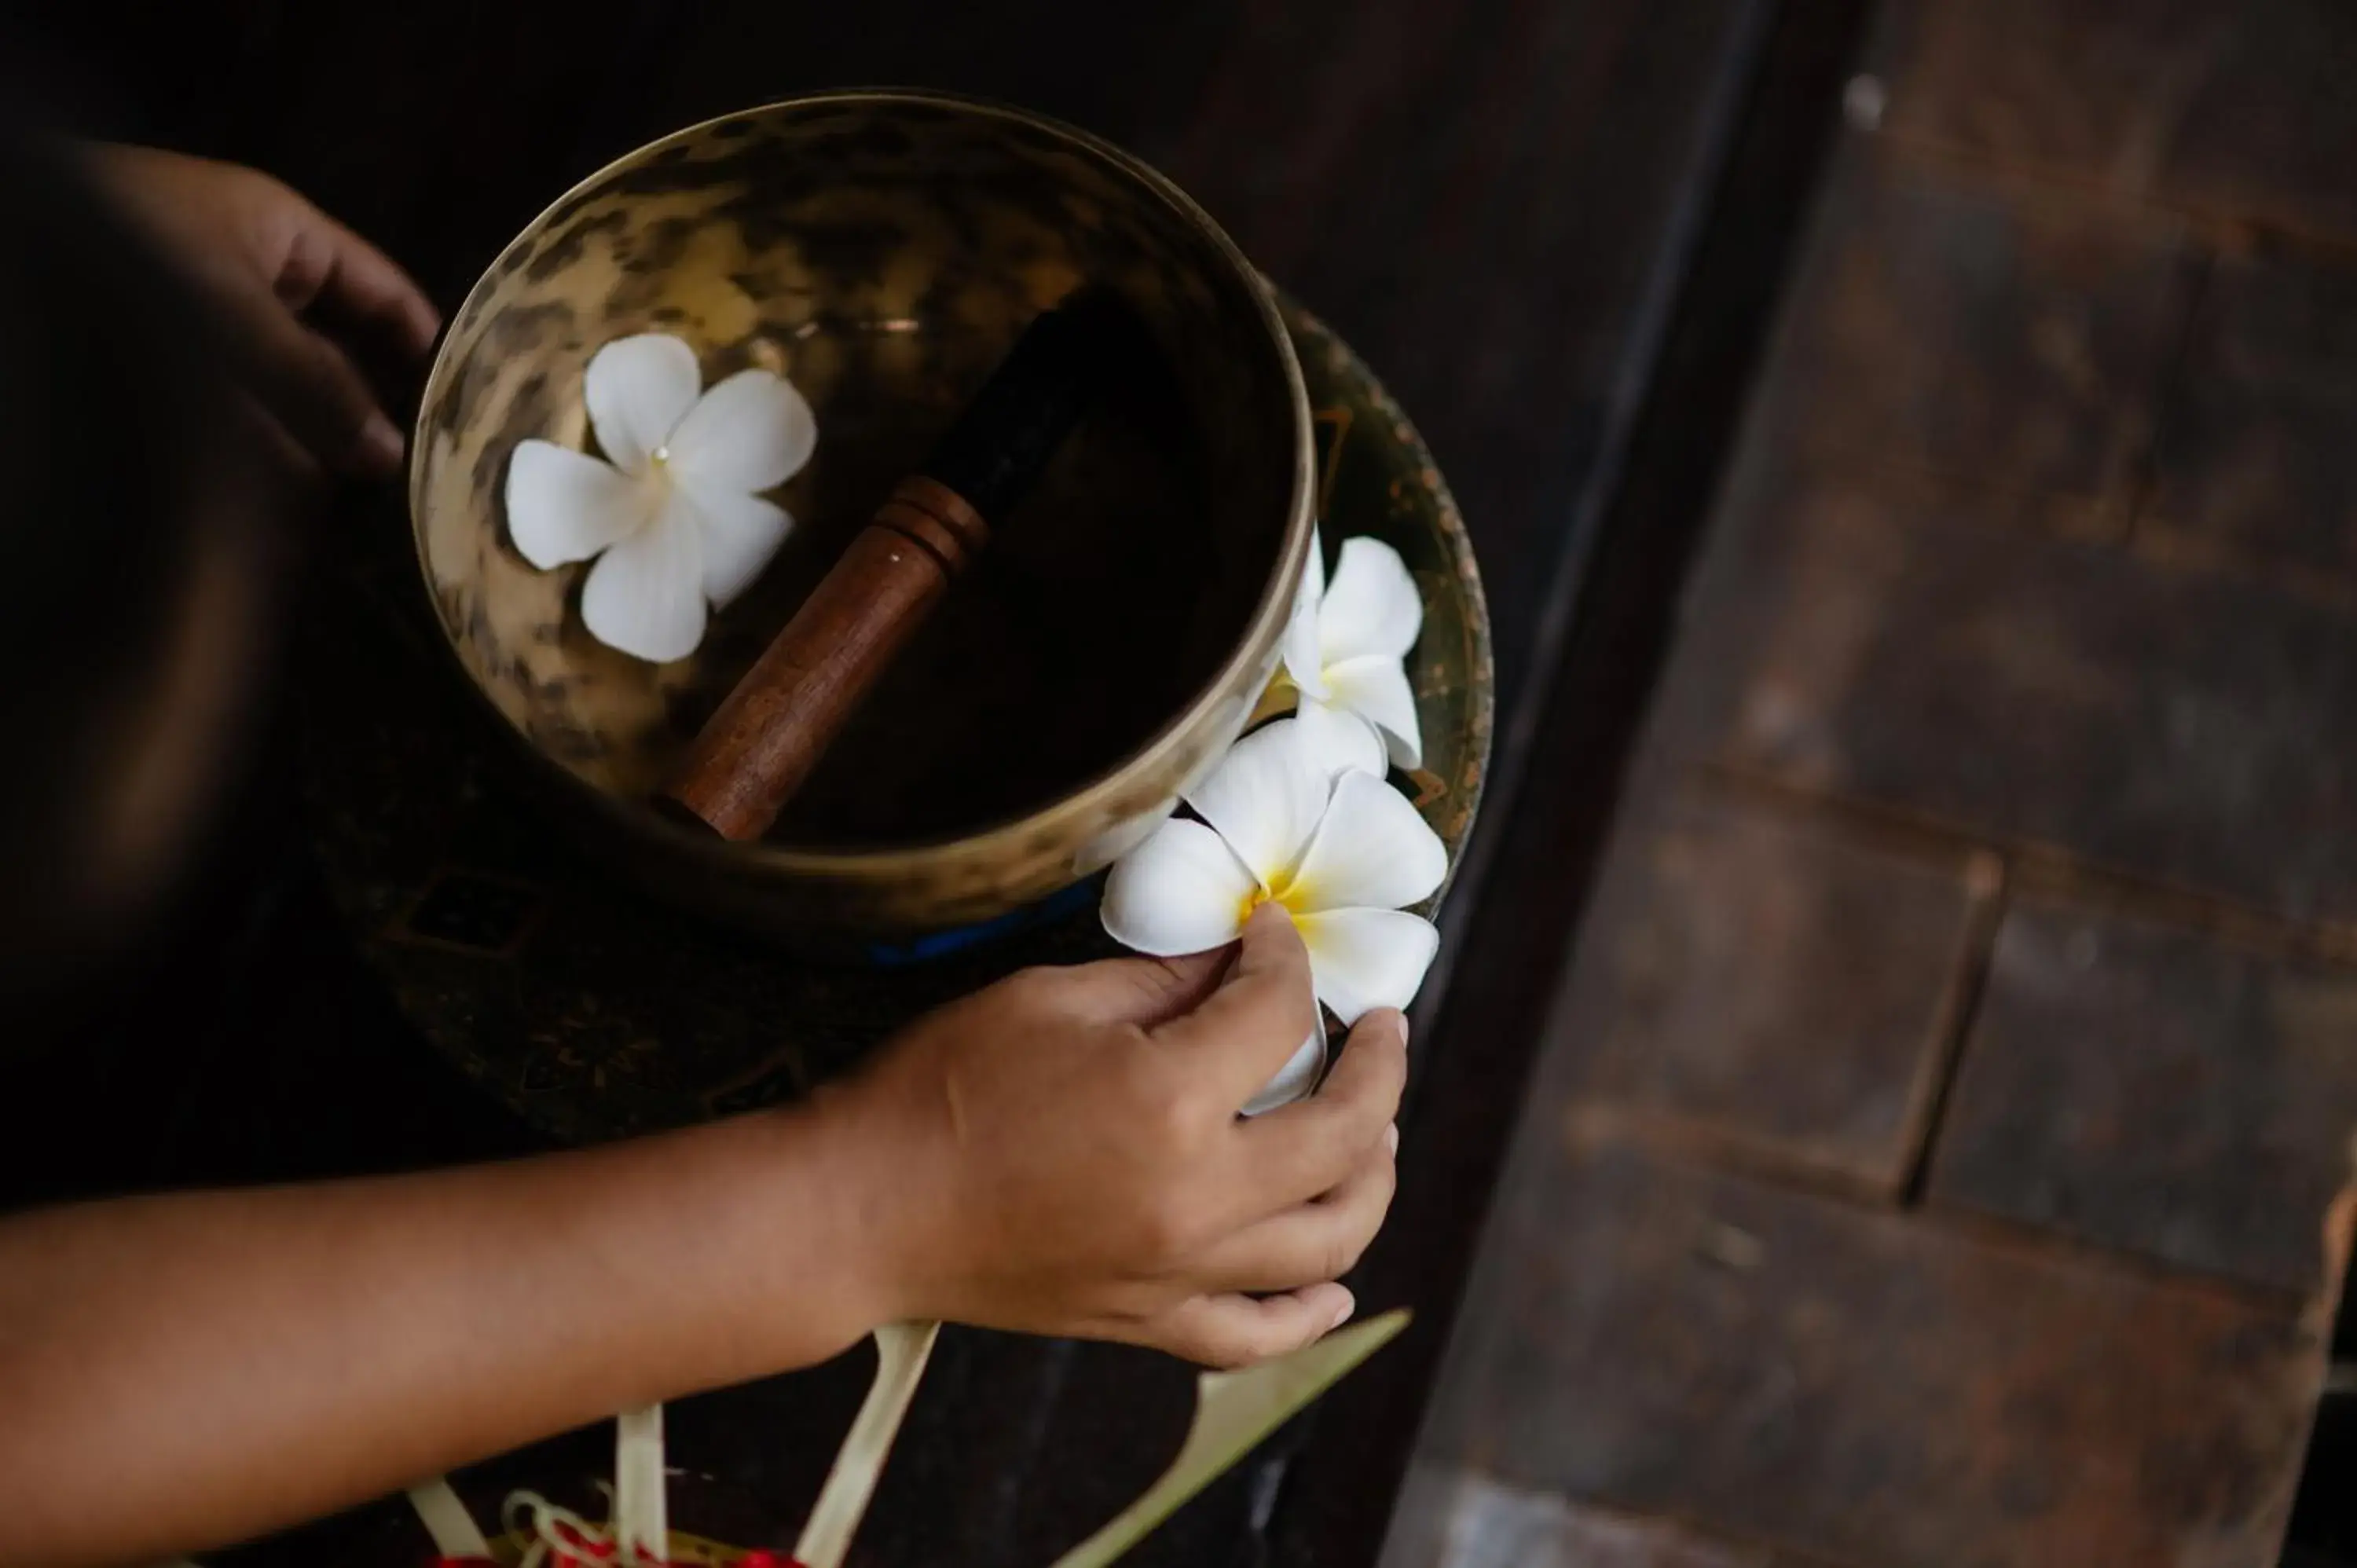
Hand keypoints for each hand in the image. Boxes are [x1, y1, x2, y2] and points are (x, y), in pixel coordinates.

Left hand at [86, 145, 438, 478]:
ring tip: (345, 502)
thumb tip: (389, 457)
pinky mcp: (159, 373)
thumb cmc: (128, 258)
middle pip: (331, 346)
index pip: (375, 285)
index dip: (421, 339)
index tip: (463, 402)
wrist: (18, 266)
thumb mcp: (236, 316)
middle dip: (363, 410)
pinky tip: (280, 502)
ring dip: (310, 443)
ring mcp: (199, 323)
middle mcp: (242, 274)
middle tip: (407, 473)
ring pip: (280, 390)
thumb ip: (316, 387)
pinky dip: (256, 454)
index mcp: (275, 231)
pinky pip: (230, 415)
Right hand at [829, 904, 1407, 1367]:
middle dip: (1380, 1067)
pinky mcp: (1148, 1319)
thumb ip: (1161, 982)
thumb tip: (1235, 966)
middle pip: (1345, 1134)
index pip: (1277, 1015)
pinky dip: (1310, 1312)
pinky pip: (1257, 1333)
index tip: (1271, 935)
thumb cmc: (939, 1089)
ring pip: (1330, 1241)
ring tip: (1378, 1135)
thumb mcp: (1050, 999)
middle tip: (1381, 1030)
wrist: (860, 1210)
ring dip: (1374, 1180)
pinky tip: (1334, 1283)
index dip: (1285, 959)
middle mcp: (1198, 1197)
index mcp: (1171, 1101)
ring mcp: (1179, 1271)